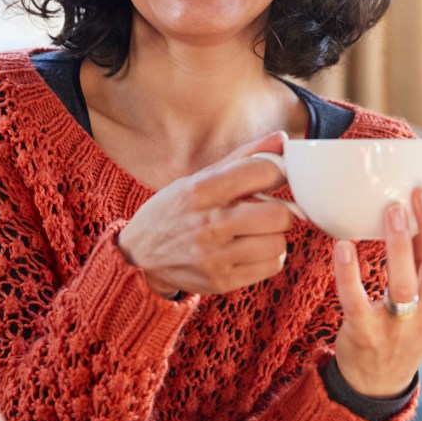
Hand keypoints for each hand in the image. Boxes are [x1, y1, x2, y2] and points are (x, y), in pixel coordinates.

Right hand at [117, 131, 295, 296]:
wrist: (139, 254)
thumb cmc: (175, 210)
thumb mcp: (199, 178)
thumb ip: (243, 158)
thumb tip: (283, 139)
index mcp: (201, 190)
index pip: (262, 173)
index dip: (277, 173)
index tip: (274, 177)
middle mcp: (207, 224)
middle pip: (278, 216)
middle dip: (279, 210)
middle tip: (267, 209)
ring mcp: (214, 257)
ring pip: (278, 243)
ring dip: (273, 236)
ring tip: (255, 232)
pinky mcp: (221, 281)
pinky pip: (272, 266)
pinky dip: (269, 256)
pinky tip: (251, 249)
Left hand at [332, 171, 421, 397]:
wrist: (379, 378)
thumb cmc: (406, 321)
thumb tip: (419, 200)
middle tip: (420, 189)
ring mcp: (401, 326)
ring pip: (406, 285)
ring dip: (399, 245)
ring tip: (391, 210)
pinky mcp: (367, 334)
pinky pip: (357, 301)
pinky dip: (349, 273)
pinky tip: (342, 245)